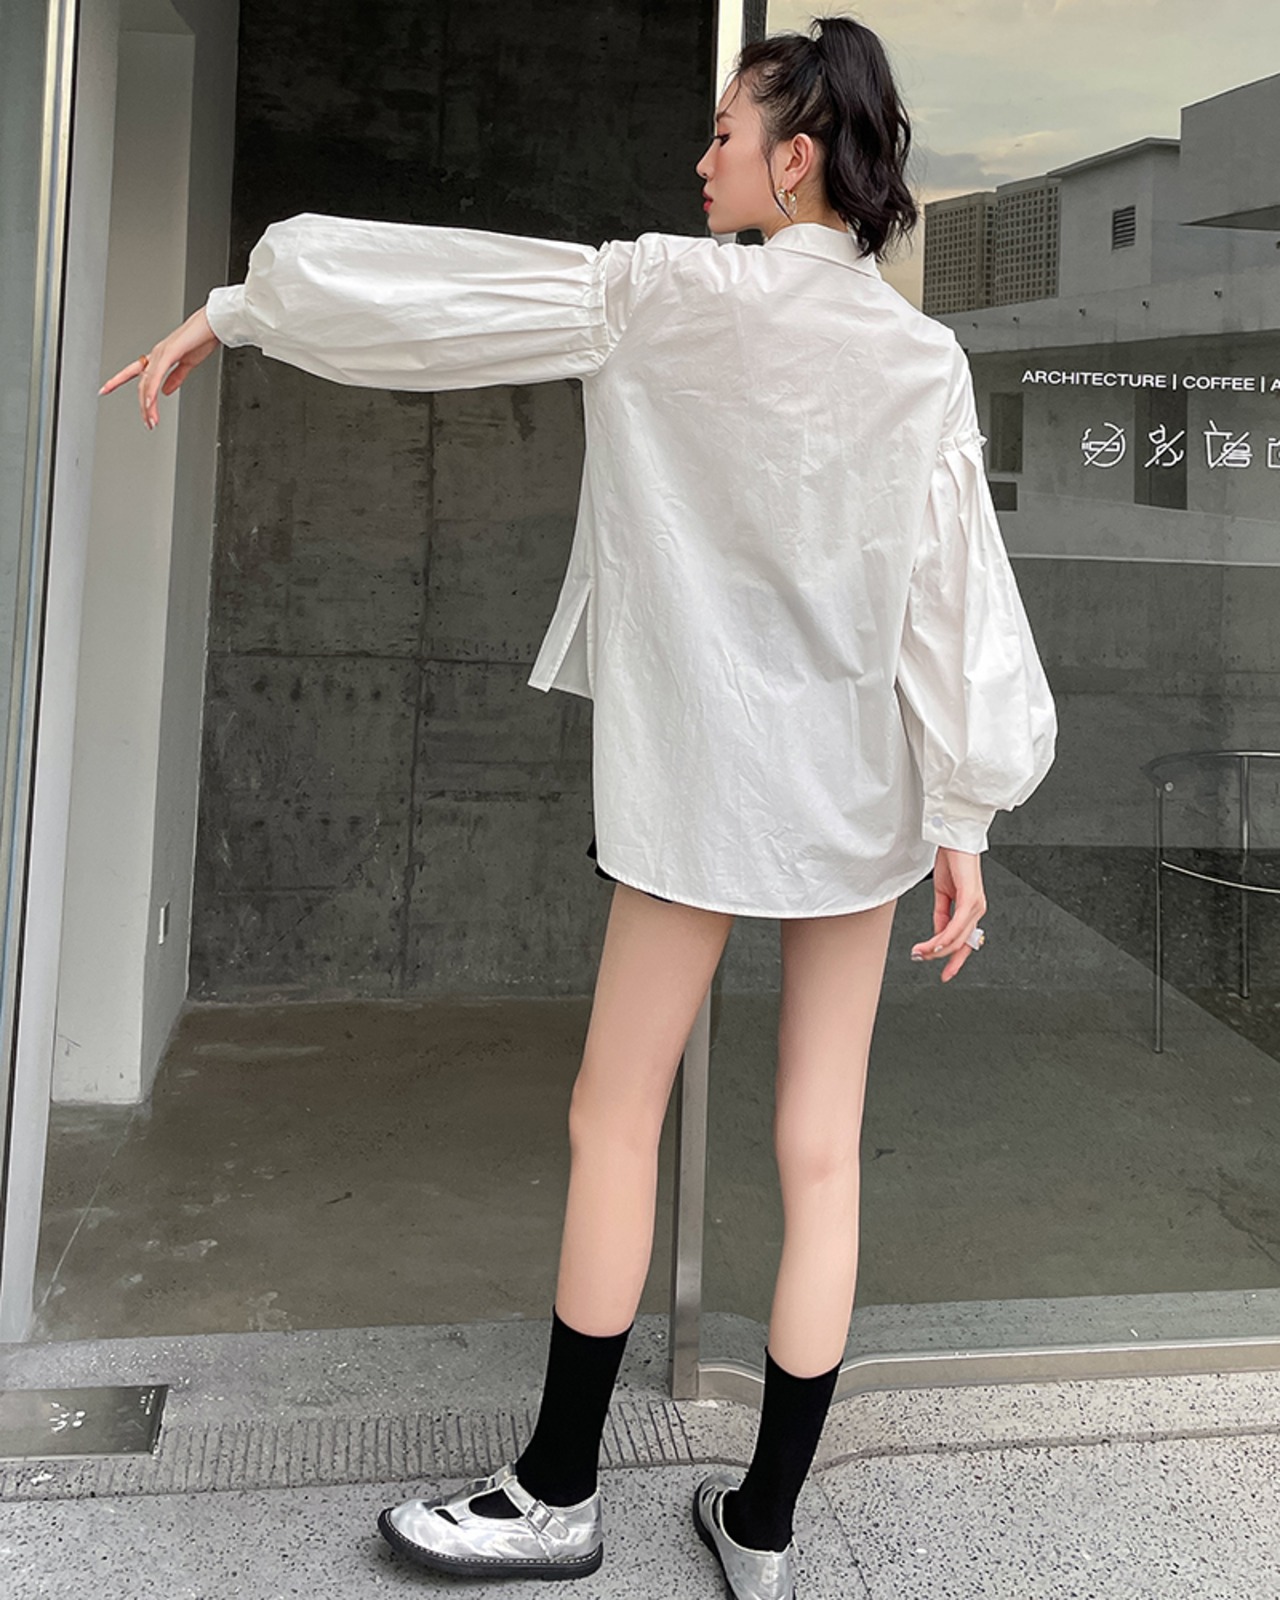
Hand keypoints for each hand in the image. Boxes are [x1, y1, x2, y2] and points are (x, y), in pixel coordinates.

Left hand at [97, 306, 220, 429]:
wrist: (213, 324)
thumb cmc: (203, 338)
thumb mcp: (189, 363)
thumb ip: (176, 378)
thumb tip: (165, 391)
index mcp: (160, 356)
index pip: (134, 371)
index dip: (118, 380)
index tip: (105, 389)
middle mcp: (157, 354)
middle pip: (142, 384)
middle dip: (143, 406)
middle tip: (147, 423)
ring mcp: (161, 353)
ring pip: (148, 383)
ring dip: (148, 405)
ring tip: (152, 421)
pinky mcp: (169, 353)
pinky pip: (157, 376)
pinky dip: (152, 391)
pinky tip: (150, 403)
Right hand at [910, 846, 986, 982]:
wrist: (955, 838)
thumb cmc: (952, 859)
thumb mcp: (943, 892)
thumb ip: (942, 914)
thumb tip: (938, 933)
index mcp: (971, 909)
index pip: (965, 942)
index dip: (955, 961)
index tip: (945, 975)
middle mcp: (977, 910)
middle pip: (960, 944)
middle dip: (939, 957)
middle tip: (920, 958)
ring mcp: (976, 905)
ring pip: (957, 938)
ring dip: (936, 949)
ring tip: (920, 952)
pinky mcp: (970, 898)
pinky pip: (956, 925)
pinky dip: (943, 937)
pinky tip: (933, 943)